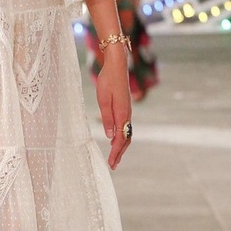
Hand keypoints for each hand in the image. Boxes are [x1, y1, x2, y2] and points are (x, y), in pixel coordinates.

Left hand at [95, 48, 132, 169]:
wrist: (116, 65)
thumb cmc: (107, 80)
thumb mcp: (103, 99)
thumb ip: (107, 118)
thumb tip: (110, 136)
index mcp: (122, 113)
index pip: (121, 138)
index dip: (116, 152)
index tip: (110, 163)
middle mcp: (127, 114)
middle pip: (126, 138)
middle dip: (120, 153)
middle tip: (113, 165)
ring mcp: (127, 111)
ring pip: (127, 133)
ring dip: (121, 146)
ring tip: (114, 157)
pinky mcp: (125, 107)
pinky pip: (125, 126)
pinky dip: (121, 136)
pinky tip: (115, 140)